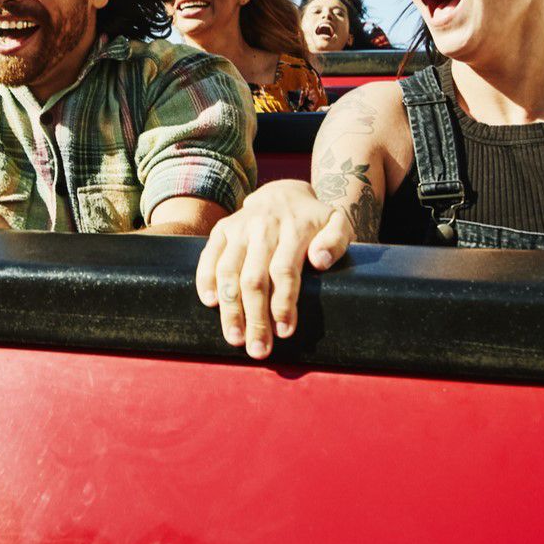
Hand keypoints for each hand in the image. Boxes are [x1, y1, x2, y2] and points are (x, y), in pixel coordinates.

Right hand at [195, 180, 352, 359]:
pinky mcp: (222, 230)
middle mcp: (263, 226)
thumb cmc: (314, 220)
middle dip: (255, 317)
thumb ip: (336, 240)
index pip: (284, 270)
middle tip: (258, 349)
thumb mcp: (338, 222)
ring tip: (234, 338)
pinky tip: (209, 303)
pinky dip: (205, 280)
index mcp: (294, 228)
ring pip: (229, 271)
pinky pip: (209, 257)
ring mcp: (239, 228)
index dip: (283, 303)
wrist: (285, 194)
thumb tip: (320, 262)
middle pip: (254, 277)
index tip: (285, 331)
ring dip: (230, 308)